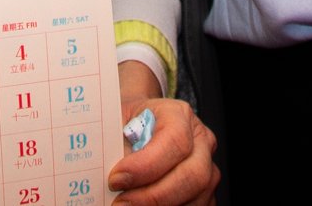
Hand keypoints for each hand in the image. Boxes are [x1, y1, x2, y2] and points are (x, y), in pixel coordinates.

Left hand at [108, 58, 216, 205]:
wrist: (135, 124)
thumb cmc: (127, 123)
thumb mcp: (117, 123)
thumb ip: (116, 145)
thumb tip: (104, 170)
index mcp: (178, 114)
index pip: (174, 141)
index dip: (145, 166)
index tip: (116, 179)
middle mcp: (200, 140)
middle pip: (193, 174)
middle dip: (154, 195)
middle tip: (120, 203)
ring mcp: (208, 166)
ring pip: (197, 197)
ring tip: (128, 205)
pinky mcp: (206, 189)